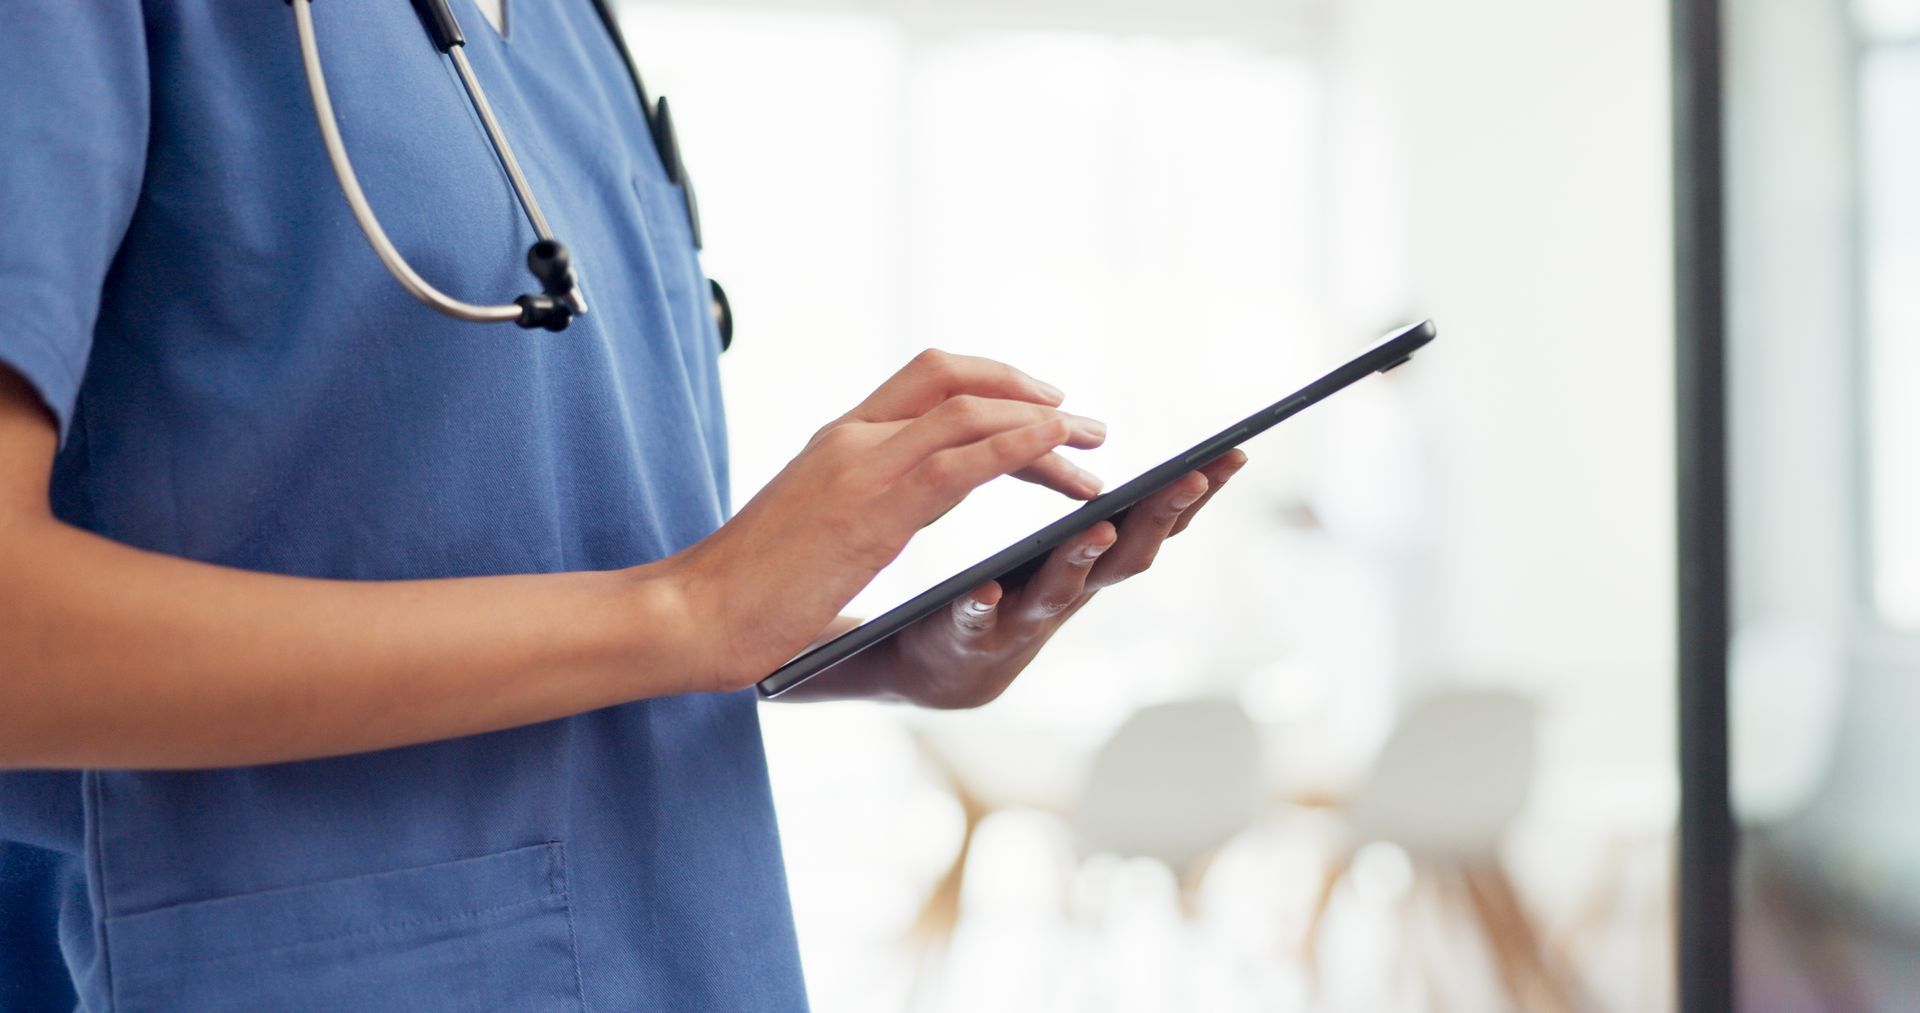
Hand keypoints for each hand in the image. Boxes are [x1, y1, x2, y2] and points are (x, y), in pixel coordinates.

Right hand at [662, 350, 1106, 692]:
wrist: (692, 615)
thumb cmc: (743, 592)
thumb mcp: (811, 537)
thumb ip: (851, 522)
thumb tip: (872, 546)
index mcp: (838, 442)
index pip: (925, 380)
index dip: (992, 383)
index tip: (1041, 408)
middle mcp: (852, 438)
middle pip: (956, 378)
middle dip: (1029, 393)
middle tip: (1084, 425)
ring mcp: (861, 467)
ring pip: (970, 413)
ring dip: (1043, 425)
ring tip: (1092, 447)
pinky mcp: (872, 510)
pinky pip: (963, 460)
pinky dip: (1020, 445)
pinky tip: (1059, 452)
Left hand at [825, 448, 1248, 708]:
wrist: (940, 670)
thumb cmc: (1008, 596)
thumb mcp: (1061, 553)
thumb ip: (1103, 517)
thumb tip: (1160, 464)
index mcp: (1091, 563)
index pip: (1156, 523)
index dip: (1198, 492)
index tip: (1236, 453)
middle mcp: (1069, 593)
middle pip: (1126, 556)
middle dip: (1160, 517)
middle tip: (1191, 477)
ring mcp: (1021, 620)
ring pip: (1059, 592)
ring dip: (1080, 561)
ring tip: (1094, 528)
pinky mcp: (967, 636)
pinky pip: (975, 622)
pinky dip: (982, 609)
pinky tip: (981, 592)